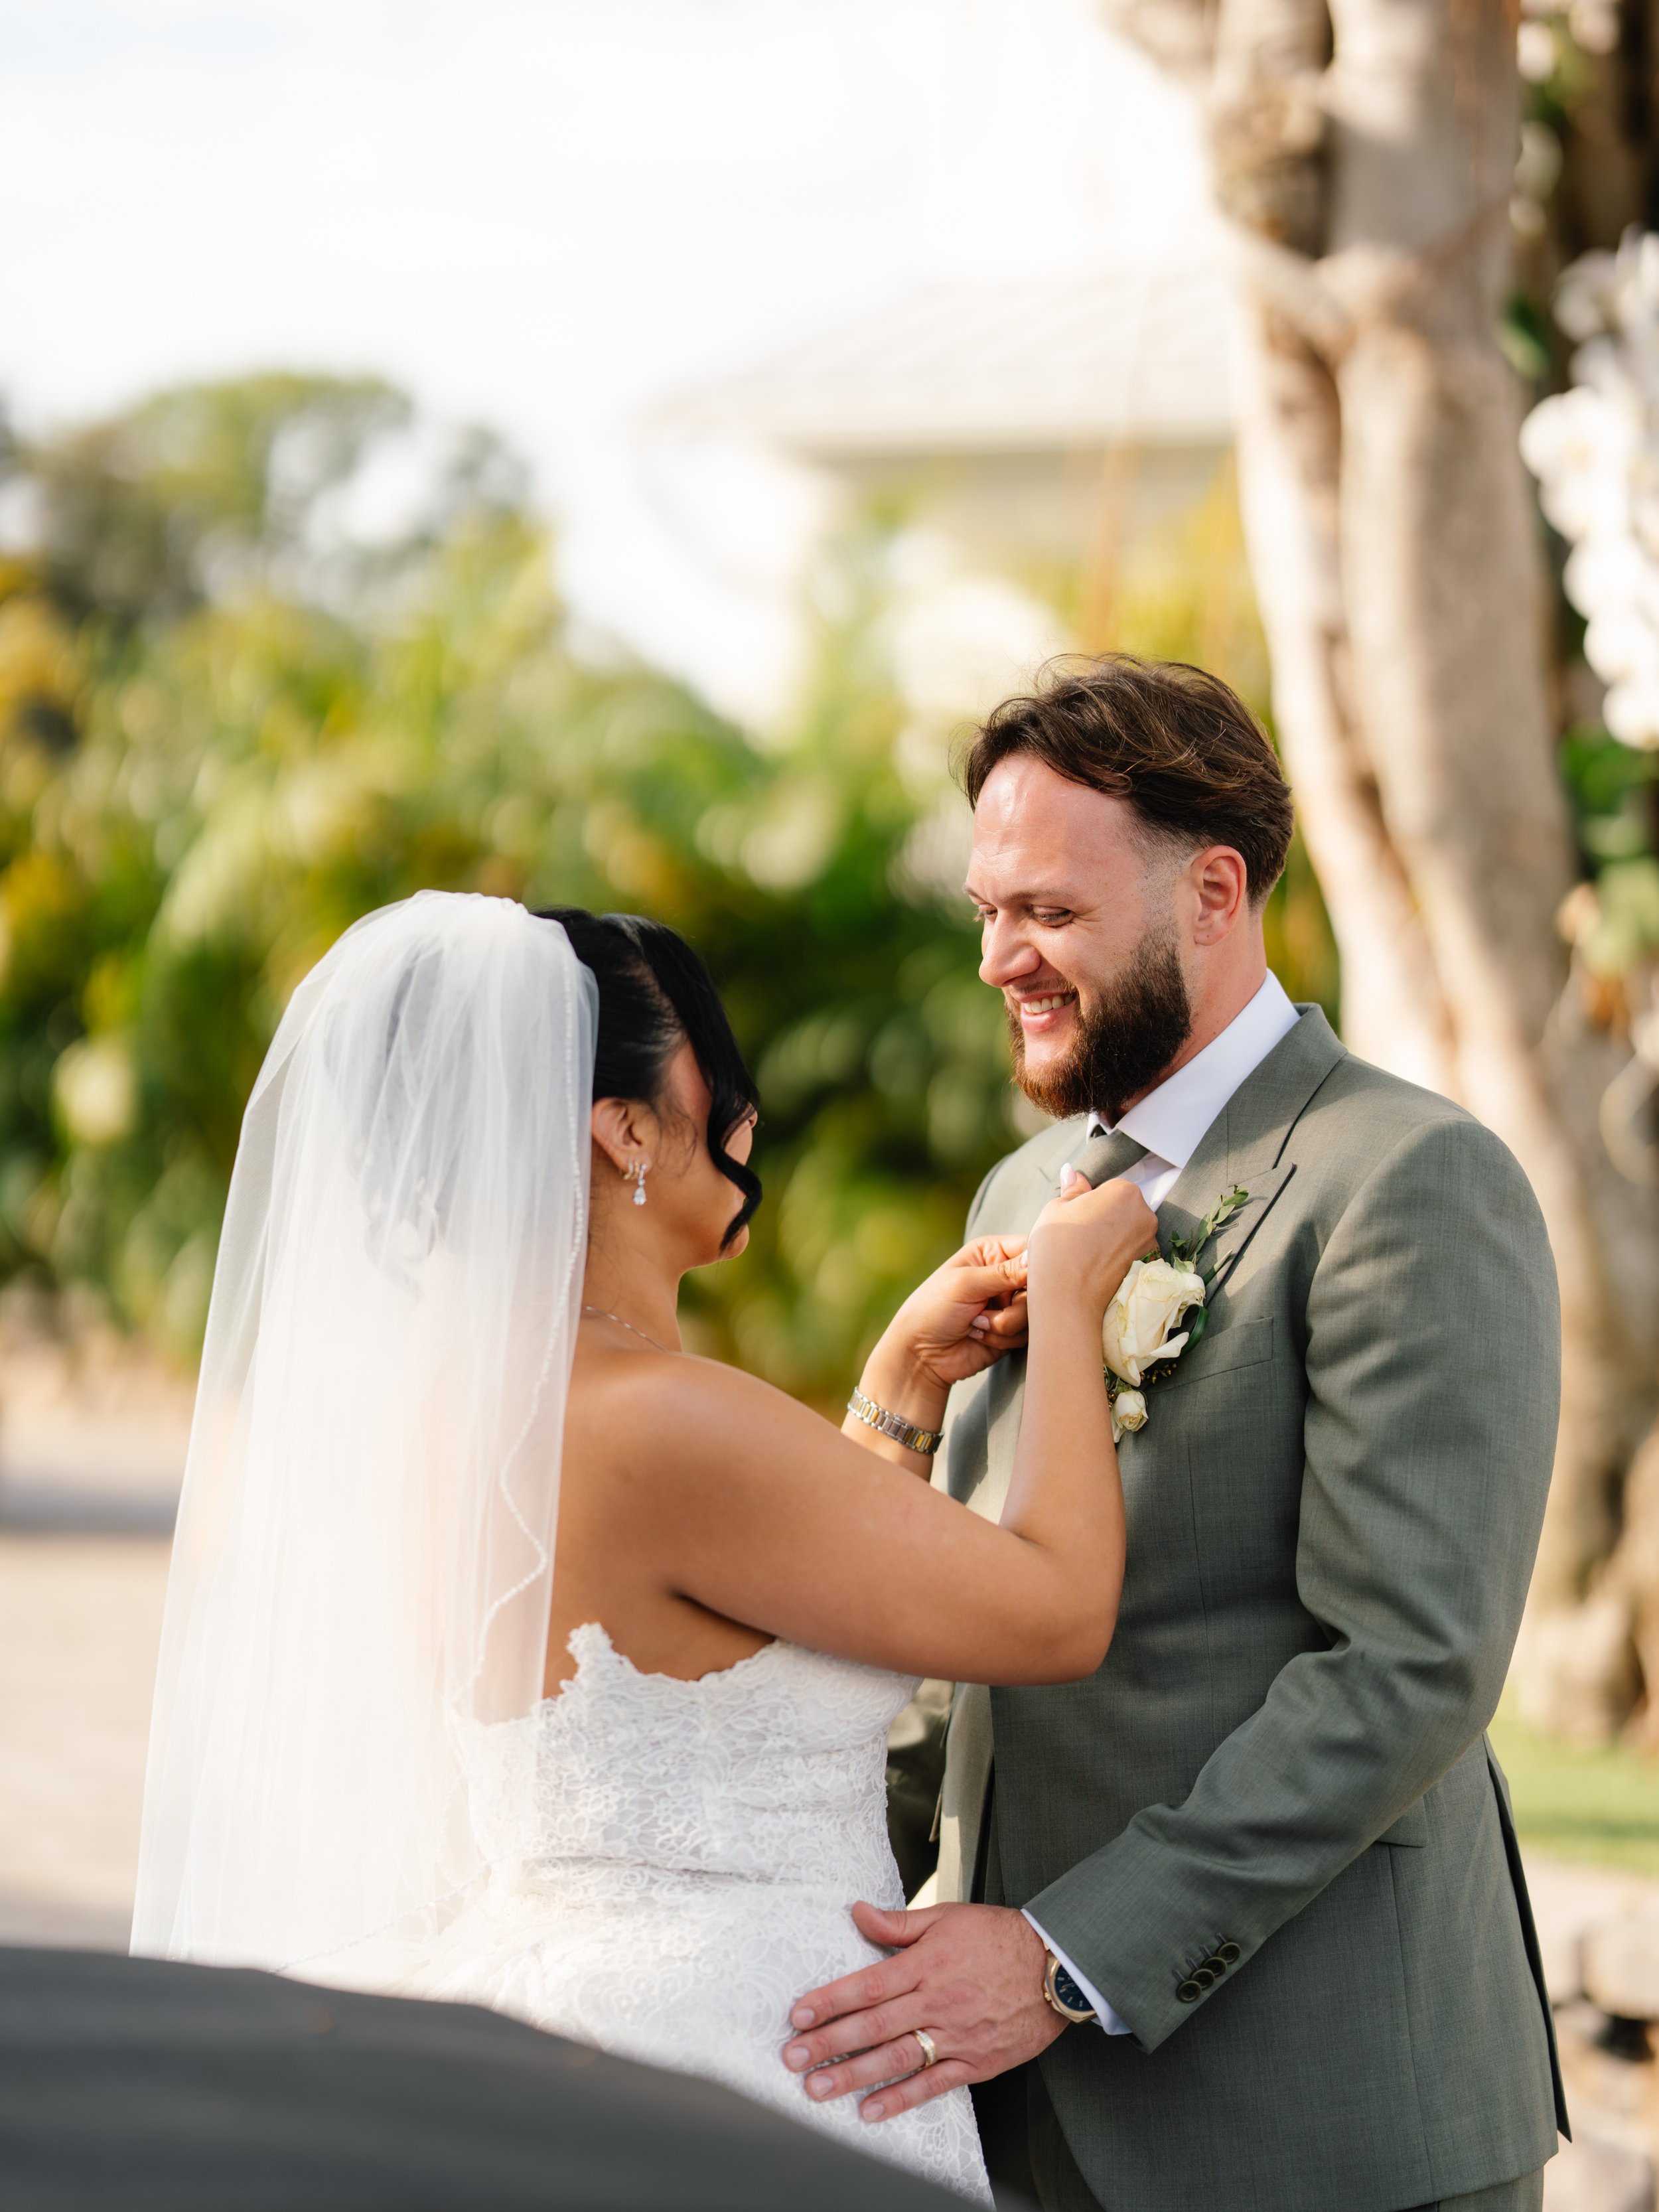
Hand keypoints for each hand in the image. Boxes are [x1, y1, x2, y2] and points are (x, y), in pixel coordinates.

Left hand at [781, 1901, 1063, 2123]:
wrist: (1055, 1967)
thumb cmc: (998, 1937)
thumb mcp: (947, 1917)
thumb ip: (898, 1922)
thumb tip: (856, 1912)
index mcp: (926, 1964)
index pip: (868, 1985)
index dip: (830, 2000)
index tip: (798, 2015)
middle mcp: (937, 2002)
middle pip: (875, 2026)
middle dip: (830, 2043)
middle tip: (793, 2058)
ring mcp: (957, 2035)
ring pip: (898, 2058)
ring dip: (855, 2075)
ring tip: (819, 2088)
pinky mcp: (976, 2062)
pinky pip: (933, 2084)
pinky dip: (902, 2099)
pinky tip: (872, 2111)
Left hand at [866, 1235, 1030, 1405]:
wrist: (920, 1355)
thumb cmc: (933, 1309)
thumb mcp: (966, 1284)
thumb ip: (1005, 1272)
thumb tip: (1037, 1259)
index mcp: (992, 1253)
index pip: (1031, 1247)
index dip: (1037, 1263)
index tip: (1028, 1280)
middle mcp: (1005, 1276)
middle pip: (1041, 1284)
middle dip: (1017, 1303)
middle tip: (989, 1308)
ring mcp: (1009, 1304)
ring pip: (1034, 1313)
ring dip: (1005, 1324)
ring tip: (977, 1324)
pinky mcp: (1012, 1331)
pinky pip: (1027, 1334)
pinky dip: (1003, 1338)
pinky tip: (979, 1337)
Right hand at [1026, 1169, 1155, 1322]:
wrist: (1067, 1297)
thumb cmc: (1057, 1247)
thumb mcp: (1056, 1208)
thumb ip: (1073, 1188)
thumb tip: (1073, 1171)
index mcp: (1125, 1191)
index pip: (1109, 1187)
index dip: (1090, 1201)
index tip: (1076, 1217)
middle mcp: (1145, 1214)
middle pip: (1123, 1208)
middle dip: (1105, 1217)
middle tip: (1079, 1235)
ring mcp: (1150, 1242)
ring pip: (1128, 1230)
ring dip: (1112, 1236)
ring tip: (1086, 1252)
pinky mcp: (1148, 1266)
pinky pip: (1131, 1252)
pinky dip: (1117, 1255)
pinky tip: (1097, 1265)